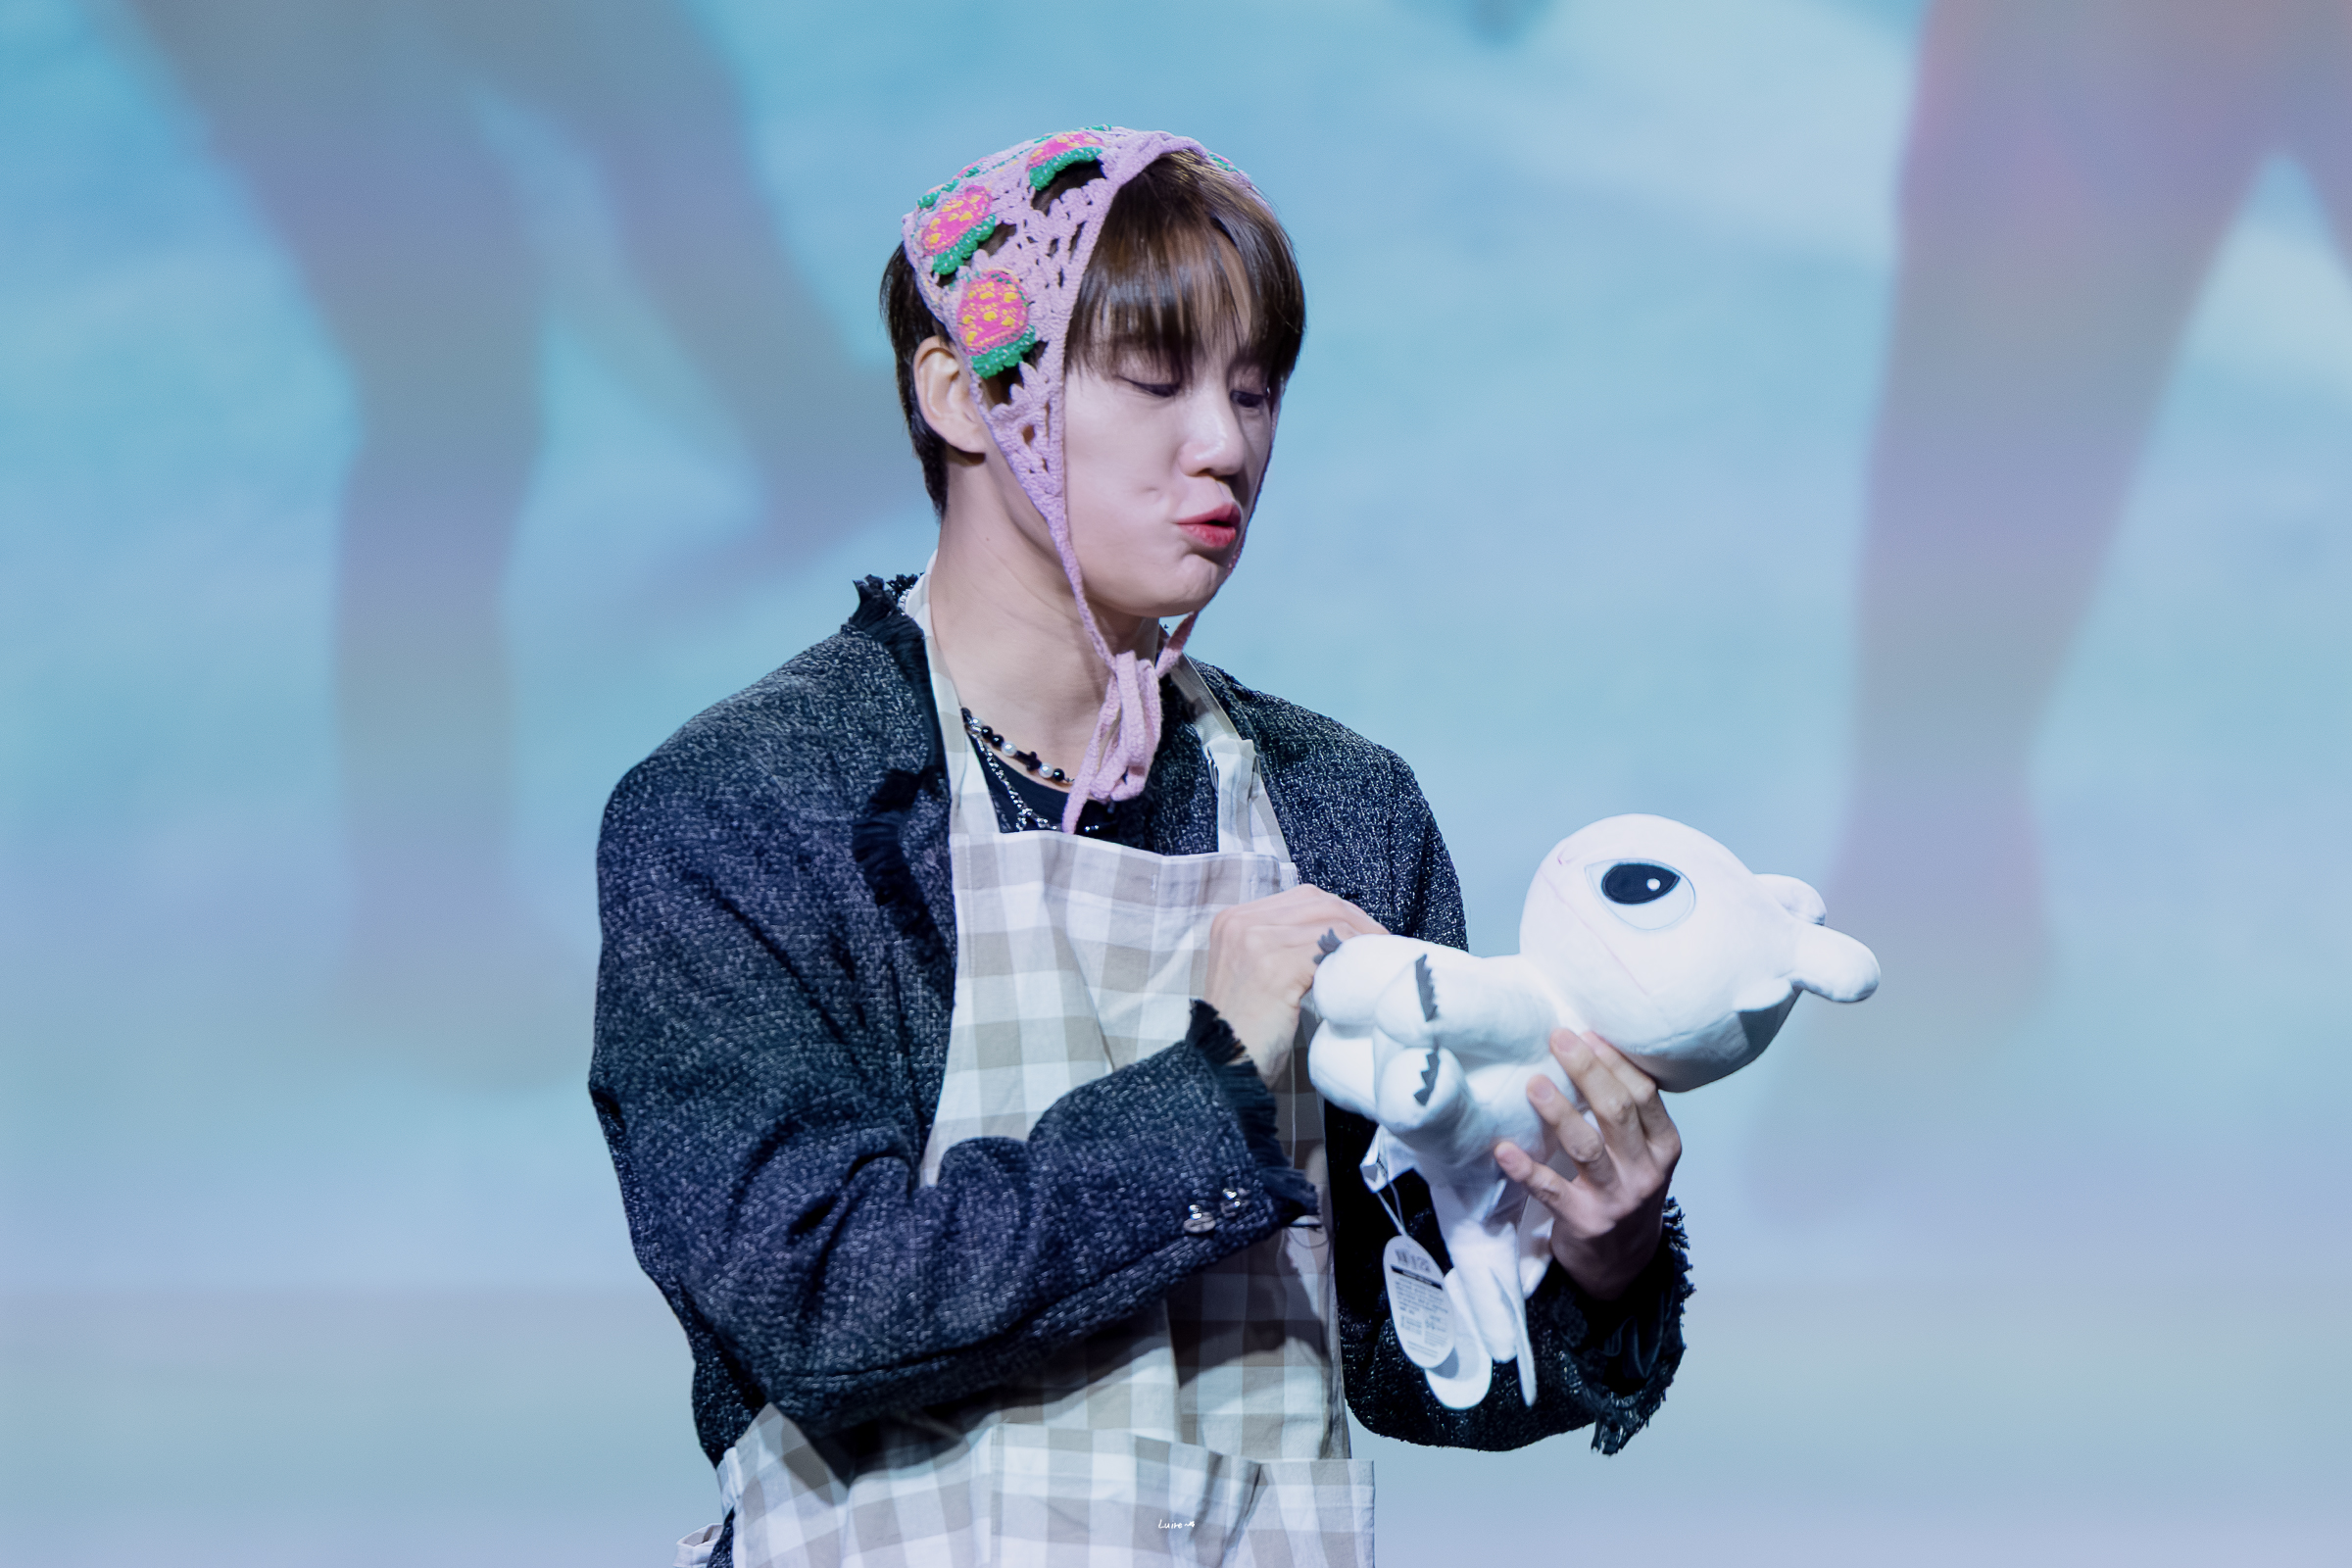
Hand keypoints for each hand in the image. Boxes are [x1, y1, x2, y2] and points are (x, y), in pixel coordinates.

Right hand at [1202, 886, 1384, 1080]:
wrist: (1222, 1064)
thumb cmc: (1245, 1028)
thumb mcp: (1256, 973)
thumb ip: (1283, 946)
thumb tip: (1336, 935)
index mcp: (1234, 920)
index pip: (1302, 898)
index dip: (1340, 911)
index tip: (1364, 931)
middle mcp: (1240, 923)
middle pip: (1317, 903)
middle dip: (1356, 920)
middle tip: (1379, 943)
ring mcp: (1254, 941)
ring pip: (1327, 923)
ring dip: (1360, 939)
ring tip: (1374, 958)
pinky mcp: (1274, 966)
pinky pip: (1327, 950)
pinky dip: (1350, 957)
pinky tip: (1359, 975)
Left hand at [1494, 1030, 1680, 1301]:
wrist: (1624, 1262)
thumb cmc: (1626, 1189)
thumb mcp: (1641, 1152)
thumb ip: (1623, 1113)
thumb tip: (1585, 1048)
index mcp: (1664, 1146)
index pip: (1644, 1094)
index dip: (1615, 1061)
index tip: (1586, 1032)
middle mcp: (1646, 1171)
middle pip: (1617, 1112)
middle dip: (1587, 1071)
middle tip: (1557, 1040)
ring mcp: (1616, 1198)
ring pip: (1587, 1148)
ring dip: (1559, 1112)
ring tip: (1533, 1084)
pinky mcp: (1585, 1222)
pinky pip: (1552, 1190)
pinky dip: (1526, 1169)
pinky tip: (1504, 1150)